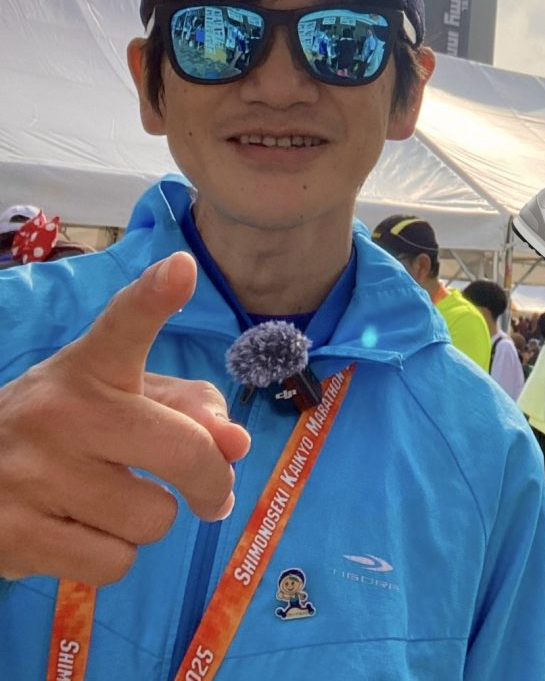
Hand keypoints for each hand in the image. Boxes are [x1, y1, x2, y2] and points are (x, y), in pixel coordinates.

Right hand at [0, 252, 250, 586]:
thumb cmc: (69, 429)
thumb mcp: (123, 398)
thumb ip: (191, 409)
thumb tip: (234, 444)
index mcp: (92, 365)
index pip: (125, 323)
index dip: (155, 295)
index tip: (180, 269)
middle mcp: (62, 409)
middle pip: (183, 452)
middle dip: (211, 481)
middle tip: (211, 490)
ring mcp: (33, 472)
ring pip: (152, 518)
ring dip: (149, 520)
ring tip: (111, 500)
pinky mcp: (14, 534)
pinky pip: (113, 563)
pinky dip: (112, 556)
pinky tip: (81, 530)